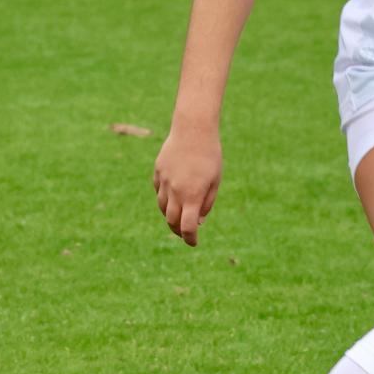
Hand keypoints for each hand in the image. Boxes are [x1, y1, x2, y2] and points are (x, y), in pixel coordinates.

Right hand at [154, 125, 222, 245]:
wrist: (193, 130)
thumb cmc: (210, 156)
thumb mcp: (215, 181)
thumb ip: (206, 203)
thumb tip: (198, 222)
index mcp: (192, 195)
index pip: (187, 227)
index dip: (190, 239)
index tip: (194, 243)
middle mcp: (175, 191)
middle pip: (171, 221)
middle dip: (178, 231)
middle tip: (185, 233)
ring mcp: (164, 181)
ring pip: (162, 208)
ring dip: (170, 216)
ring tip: (178, 217)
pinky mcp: (158, 172)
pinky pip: (159, 192)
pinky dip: (165, 199)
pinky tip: (172, 197)